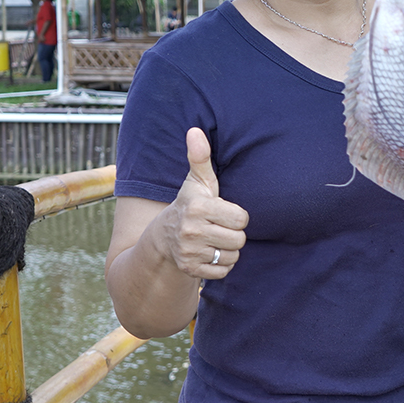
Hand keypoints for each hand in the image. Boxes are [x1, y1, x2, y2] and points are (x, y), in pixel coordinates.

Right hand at [156, 128, 248, 280]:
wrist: (163, 239)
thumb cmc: (189, 206)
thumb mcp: (195, 182)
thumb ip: (200, 158)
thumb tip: (195, 130)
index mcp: (197, 207)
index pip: (241, 218)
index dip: (237, 216)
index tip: (224, 213)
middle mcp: (191, 230)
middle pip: (239, 239)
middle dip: (233, 234)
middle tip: (219, 228)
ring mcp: (189, 252)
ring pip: (232, 256)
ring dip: (227, 250)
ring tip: (213, 240)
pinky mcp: (190, 270)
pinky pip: (223, 272)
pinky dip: (220, 265)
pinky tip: (208, 254)